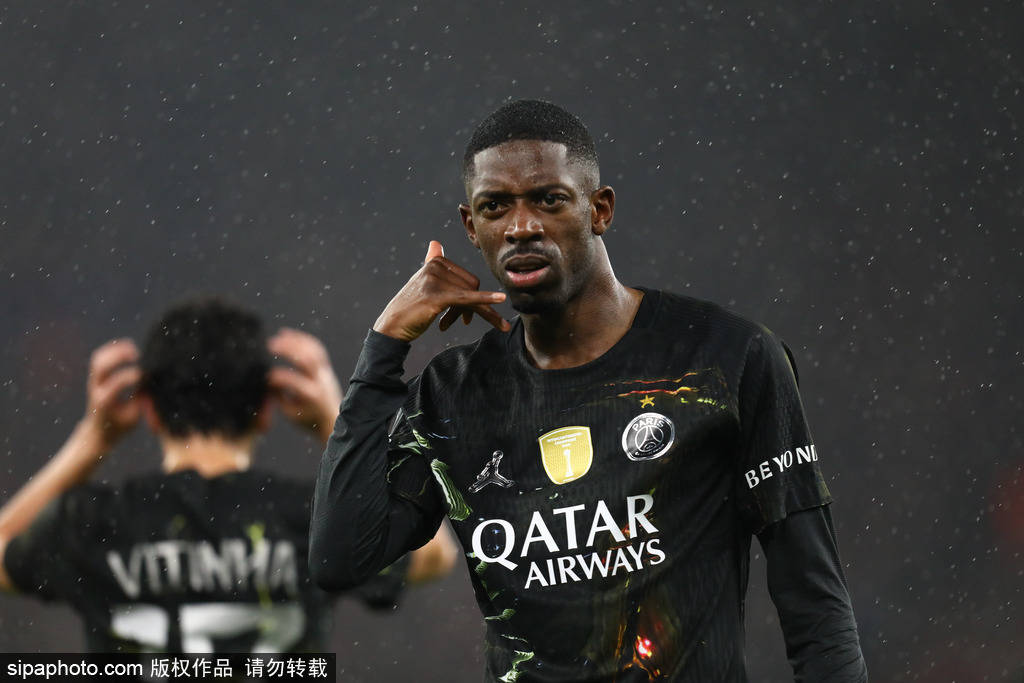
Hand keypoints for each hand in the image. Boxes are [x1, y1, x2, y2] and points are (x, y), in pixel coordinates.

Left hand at [83, 339, 142, 450]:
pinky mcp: (96, 376)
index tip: (145, 375)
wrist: (99, 430)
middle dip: (118, 357)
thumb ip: (141, 400)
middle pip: (100, 366)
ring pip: (98, 359)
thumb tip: (152, 382)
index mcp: (104, 402)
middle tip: (136, 354)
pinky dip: (112, 350)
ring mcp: (94, 381)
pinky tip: (127, 347)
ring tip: (132, 348)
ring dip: (114, 350)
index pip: (115, 384)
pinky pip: (100, 357)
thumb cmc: (120, 425)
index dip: (130, 377)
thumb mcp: (133, 417)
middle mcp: (95, 389)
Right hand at [268, 328, 342, 441]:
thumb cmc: (308, 418)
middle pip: (307, 360)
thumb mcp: (291, 412)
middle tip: (270, 345)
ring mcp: (324, 372)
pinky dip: (302, 340)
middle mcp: (320, 381)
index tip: (266, 376)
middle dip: (289, 350)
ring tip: (279, 335)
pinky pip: (316, 349)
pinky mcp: (325, 367)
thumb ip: (278, 397)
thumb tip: (266, 380)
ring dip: (296, 341)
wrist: (331, 419)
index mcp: (312, 396)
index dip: (279, 378)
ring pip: (313, 351)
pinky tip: (287, 334)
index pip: (295, 382)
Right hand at [373, 240, 509, 341]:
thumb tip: (435, 243)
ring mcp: (436, 280)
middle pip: (472, 286)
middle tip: (461, 322)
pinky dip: (485, 300)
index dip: (471, 297)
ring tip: (461, 324)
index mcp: (437, 261)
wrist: (392, 326)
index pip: (468, 278)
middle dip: (471, 307)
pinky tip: (501, 299)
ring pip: (470, 296)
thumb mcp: (422, 281)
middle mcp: (436, 266)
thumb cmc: (411, 307)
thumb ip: (431, 261)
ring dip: (468, 314)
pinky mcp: (437, 296)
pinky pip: (467, 298)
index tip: (463, 315)